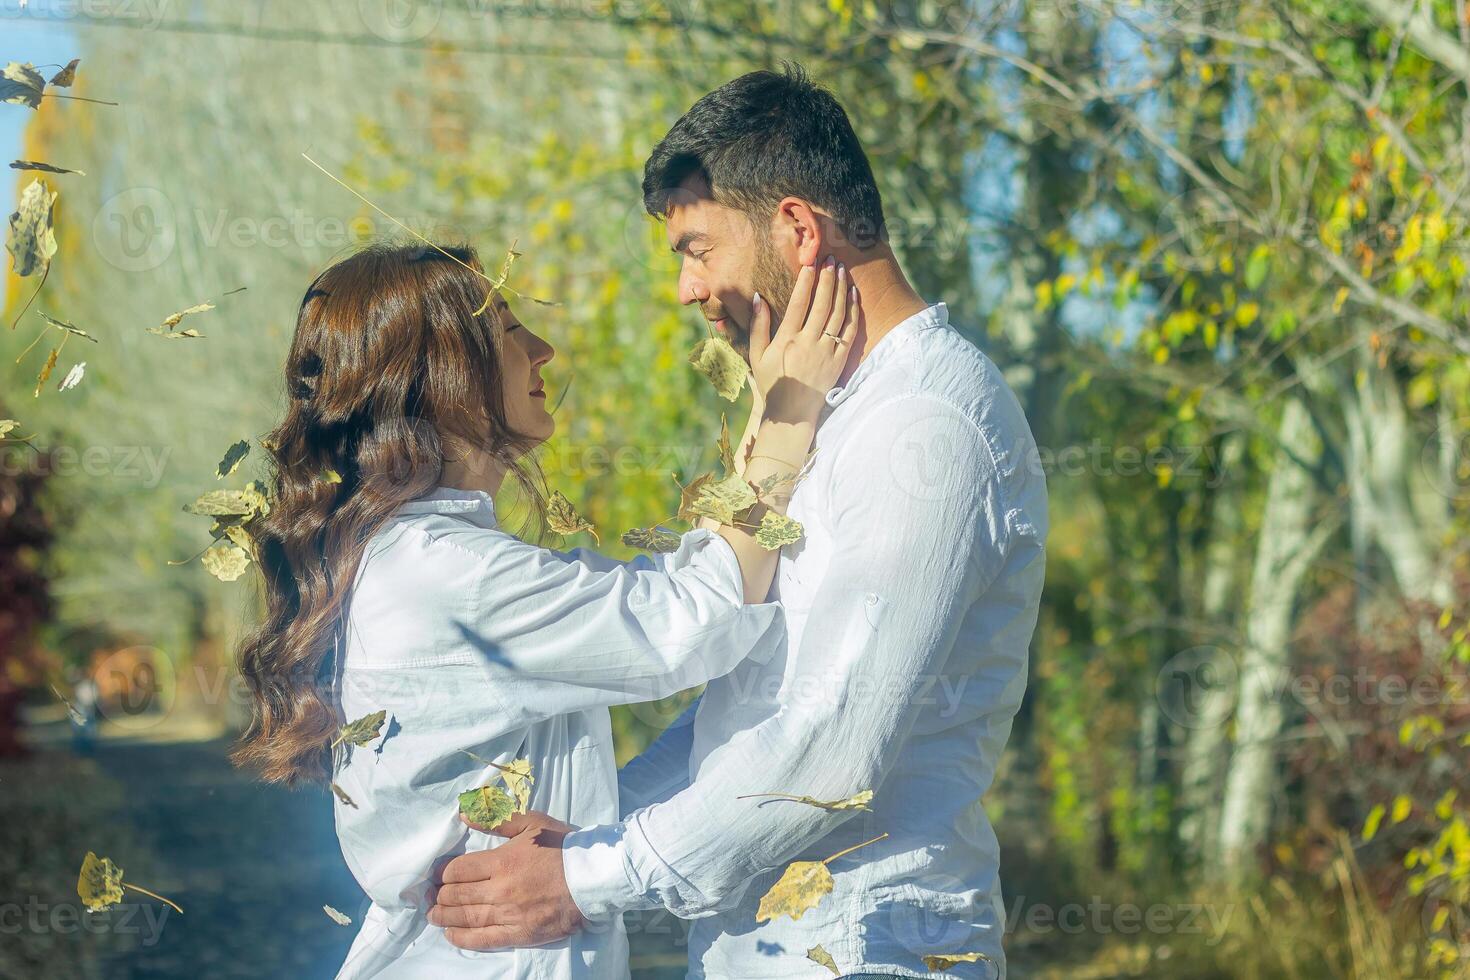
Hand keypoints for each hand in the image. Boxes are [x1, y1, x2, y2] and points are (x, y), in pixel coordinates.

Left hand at [428, 810, 586, 949]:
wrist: (593, 878)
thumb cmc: (563, 847)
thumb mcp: (532, 823)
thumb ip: (496, 819)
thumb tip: (464, 813)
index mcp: (501, 861)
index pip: (458, 870)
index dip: (442, 872)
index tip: (437, 874)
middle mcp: (500, 890)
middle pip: (457, 895)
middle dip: (439, 895)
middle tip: (431, 896)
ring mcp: (508, 914)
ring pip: (465, 918)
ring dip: (444, 917)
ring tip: (433, 915)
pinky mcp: (519, 933)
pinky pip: (483, 939)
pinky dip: (462, 938)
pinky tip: (450, 935)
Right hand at [750, 257, 857, 422]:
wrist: (792, 413)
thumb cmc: (772, 382)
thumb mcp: (757, 355)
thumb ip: (758, 326)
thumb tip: (758, 297)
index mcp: (787, 340)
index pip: (798, 303)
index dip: (805, 281)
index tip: (810, 263)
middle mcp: (808, 344)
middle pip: (821, 304)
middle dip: (827, 278)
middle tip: (830, 259)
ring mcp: (826, 352)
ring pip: (838, 314)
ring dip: (840, 289)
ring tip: (841, 270)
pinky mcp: (839, 361)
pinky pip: (849, 332)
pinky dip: (853, 312)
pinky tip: (852, 295)